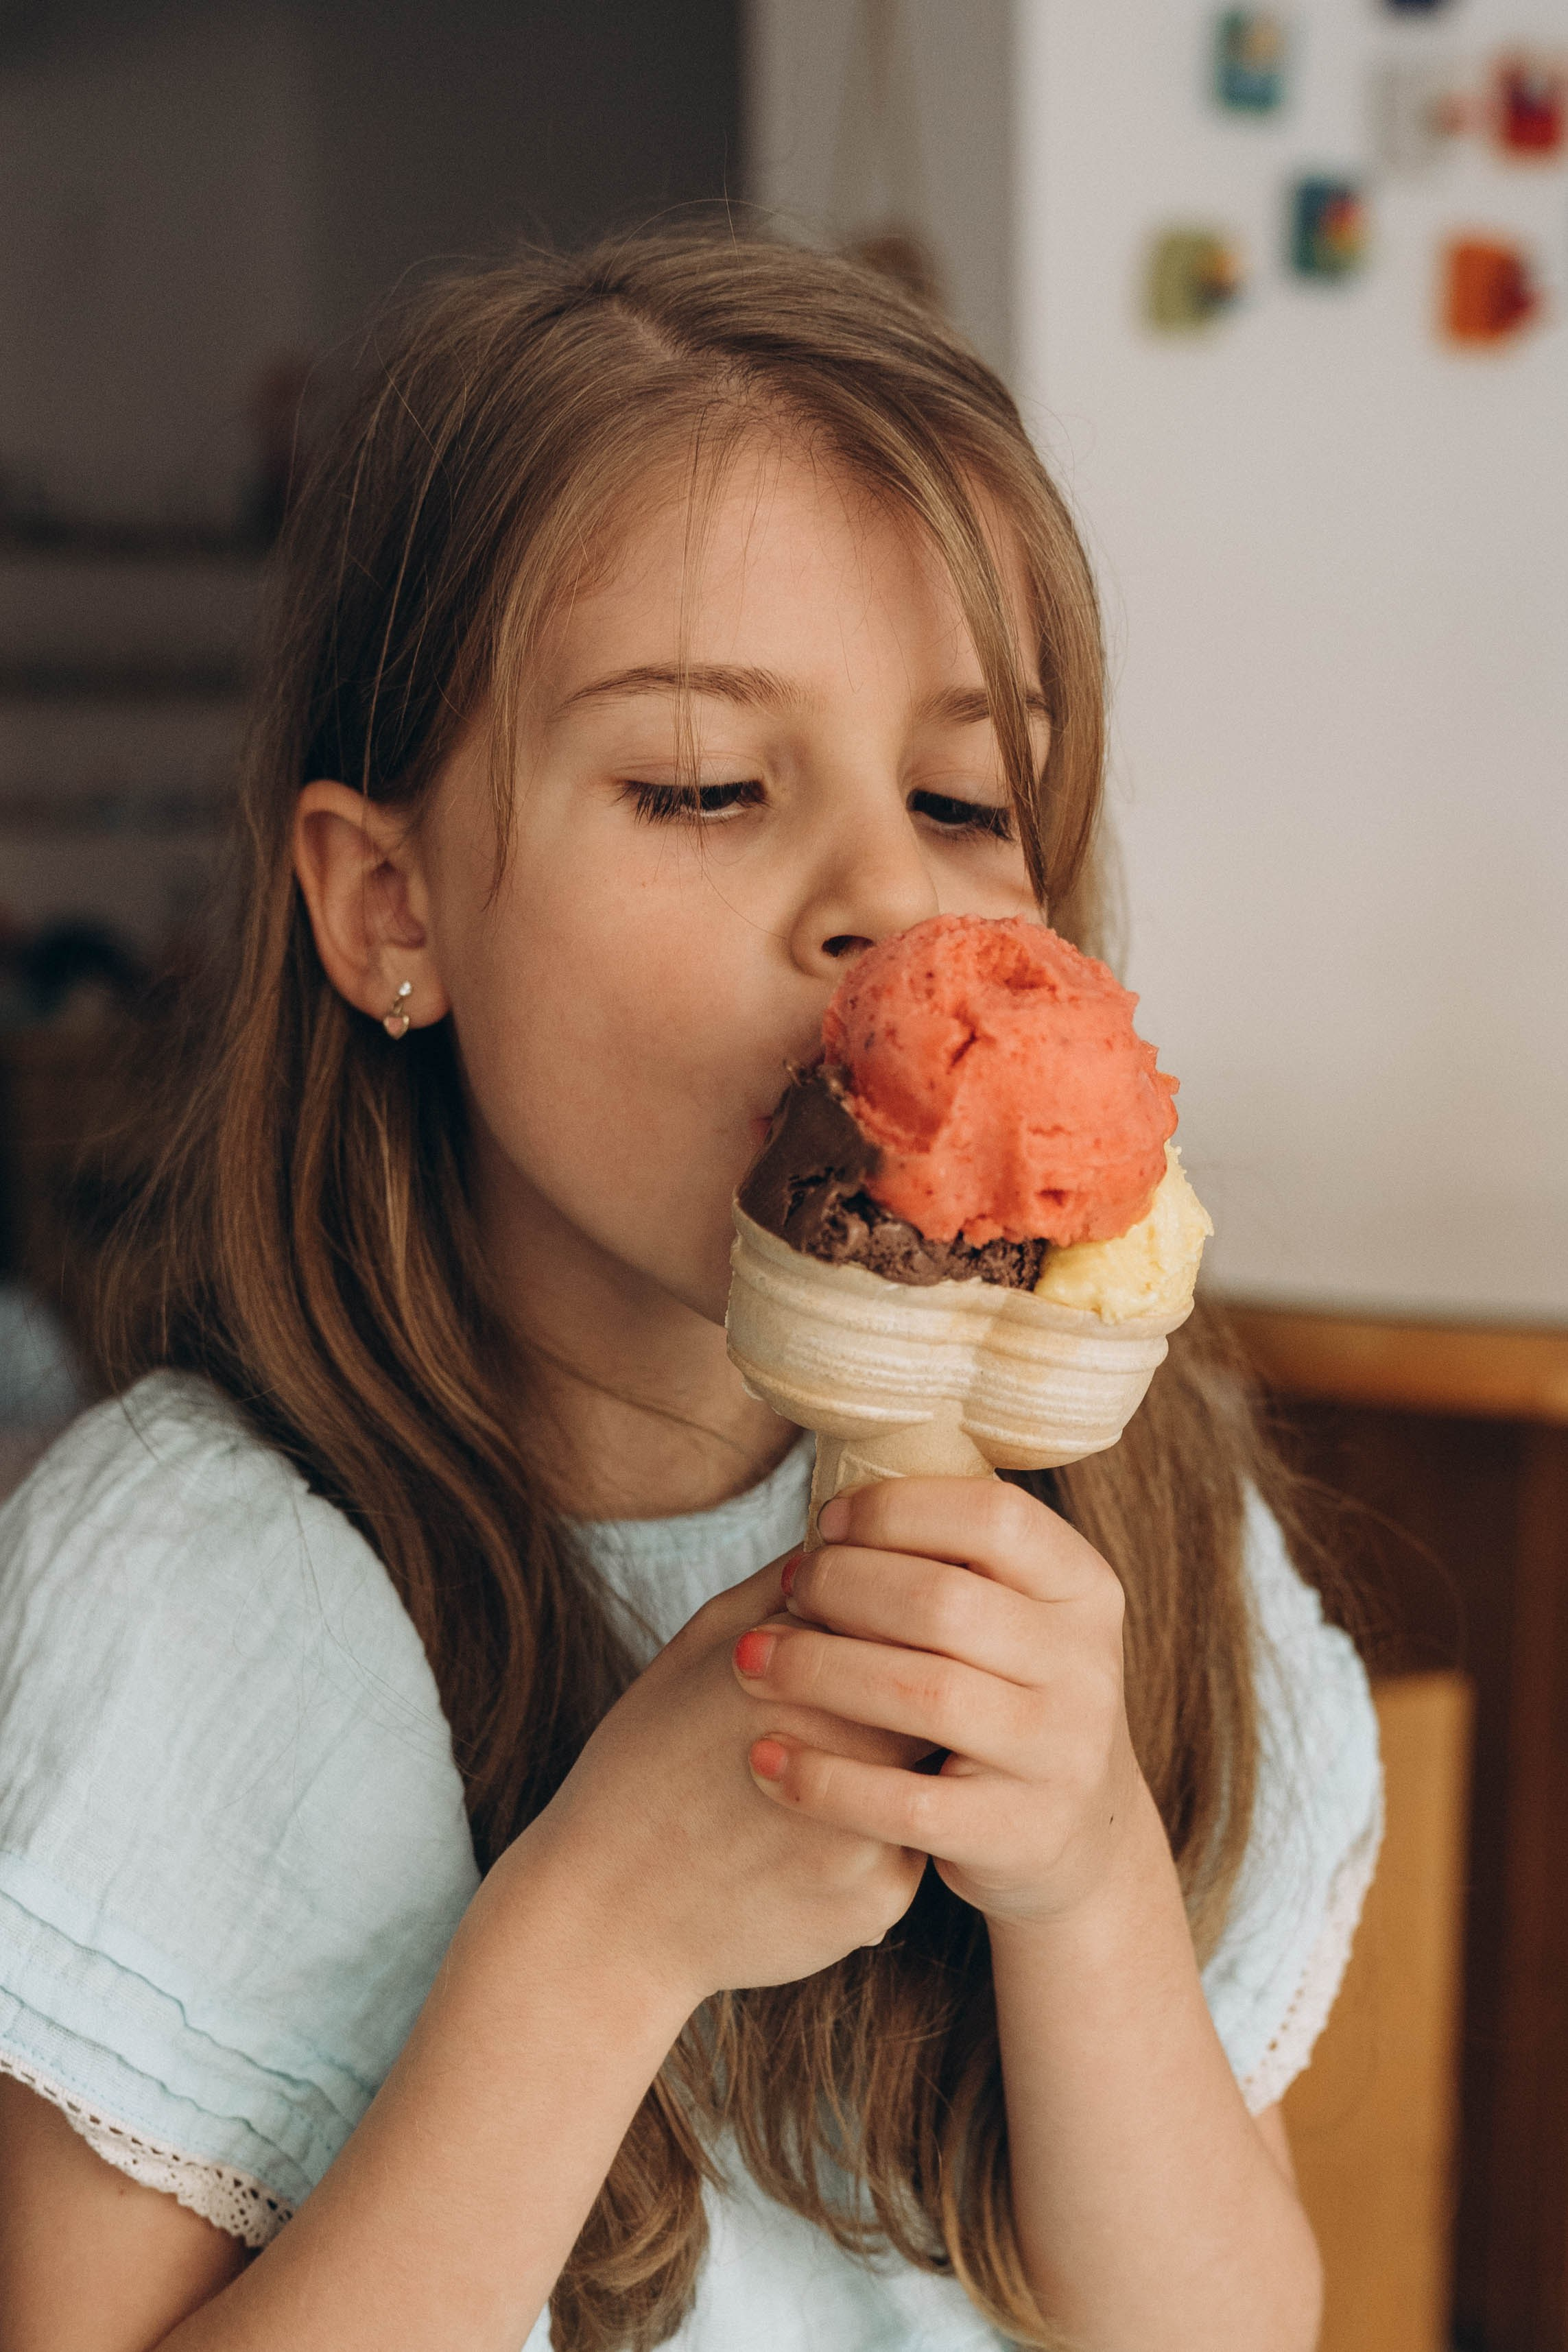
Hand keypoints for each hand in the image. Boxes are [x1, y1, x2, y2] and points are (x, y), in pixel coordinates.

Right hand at [515, 1554, 927, 2010]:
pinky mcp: (880, 1900)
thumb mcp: (692, 1653)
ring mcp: (868, 1827)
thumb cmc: (643, 1768)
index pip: (898, 1609)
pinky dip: (876, 1842)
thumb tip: (841, 1534)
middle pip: (929, 1685)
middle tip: (864, 1700)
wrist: (606, 1918)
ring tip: (839, 1769)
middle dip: (909, 1683)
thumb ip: (774, 1591)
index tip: (875, 1624)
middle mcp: (843, 1744)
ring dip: (901, 1760)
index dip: (894, 1611)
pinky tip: (810, 1850)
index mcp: (794, 1670)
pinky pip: (909, 1850)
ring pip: (930, 1767)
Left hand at [732, 1478, 1145, 1929]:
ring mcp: (1060, 1755)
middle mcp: (1086, 1667)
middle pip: (945, 1601)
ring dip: (818, 1670)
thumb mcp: (1011, 1619)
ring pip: (923, 1694)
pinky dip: (823, 1778)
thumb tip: (830, 1504)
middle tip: (787, 1591)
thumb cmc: (1005, 1695)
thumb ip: (949, 1562)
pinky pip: (904, 1802)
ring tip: (748, 1661)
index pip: (995, 1516)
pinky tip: (766, 1760)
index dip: (896, 1510)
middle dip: (843, 1586)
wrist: (1072, 1835)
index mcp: (1084, 1590)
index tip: (826, 1523)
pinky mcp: (1018, 1833)